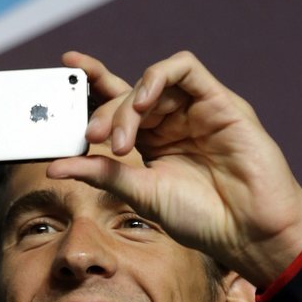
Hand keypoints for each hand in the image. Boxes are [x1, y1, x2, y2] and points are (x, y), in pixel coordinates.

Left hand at [47, 51, 301, 286]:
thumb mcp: (140, 194)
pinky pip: (184, 69)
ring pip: (150, 83)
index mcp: (151, 143)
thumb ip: (101, 174)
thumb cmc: (200, 218)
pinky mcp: (218, 101)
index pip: (114, 106)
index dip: (89, 88)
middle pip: (127, 94)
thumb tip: (54, 167)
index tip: (62, 79)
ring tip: (119, 139)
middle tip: (92, 138)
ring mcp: (195, 110)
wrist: (247, 231)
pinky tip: (143, 104)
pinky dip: (156, 80)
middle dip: (104, 112)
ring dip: (127, 104)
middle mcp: (171, 122)